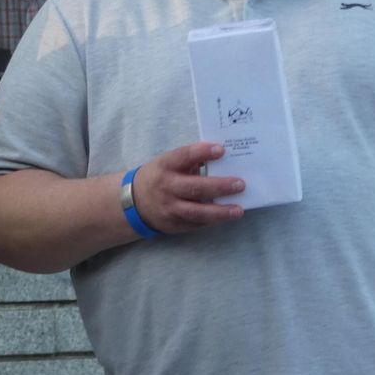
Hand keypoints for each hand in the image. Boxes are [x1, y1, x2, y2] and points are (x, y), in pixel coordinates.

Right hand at [130, 142, 245, 234]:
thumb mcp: (168, 162)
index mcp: (165, 166)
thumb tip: (222, 158)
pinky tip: (226, 216)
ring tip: (238, 210)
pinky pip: (196, 223)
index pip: (184, 156)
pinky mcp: (173, 224)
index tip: (221, 150)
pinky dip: (212, 220)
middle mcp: (167, 187)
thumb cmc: (159, 177)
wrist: (134, 203)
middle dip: (220, 186)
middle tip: (240, 184)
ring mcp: (170, 208)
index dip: (202, 152)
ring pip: (197, 212)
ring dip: (220, 212)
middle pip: (195, 187)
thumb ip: (190, 160)